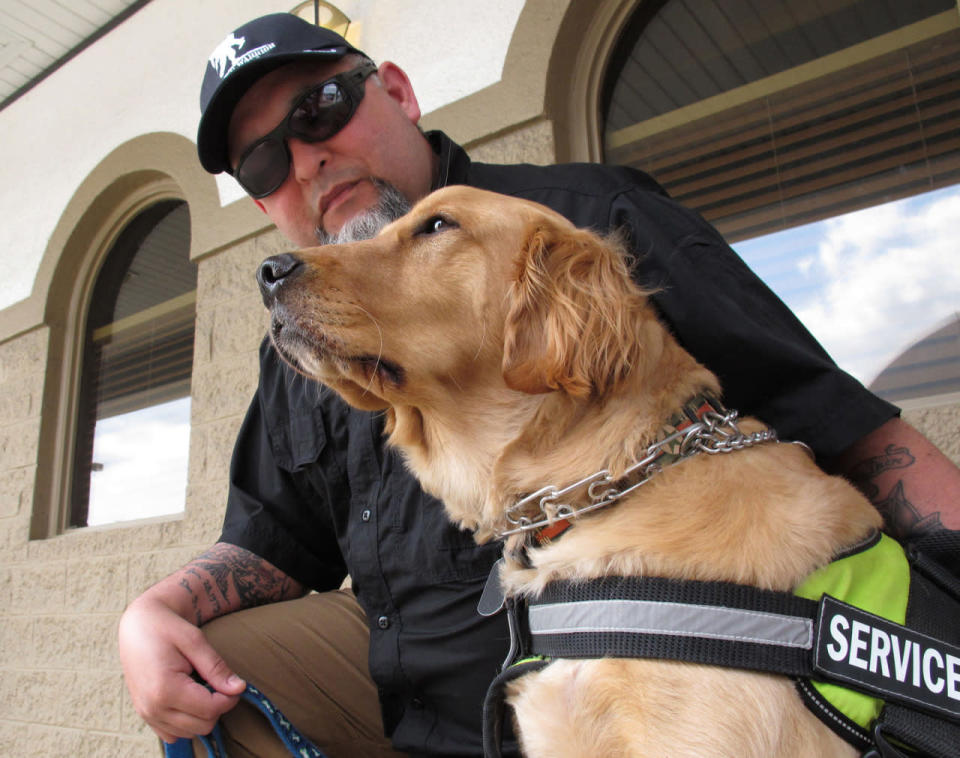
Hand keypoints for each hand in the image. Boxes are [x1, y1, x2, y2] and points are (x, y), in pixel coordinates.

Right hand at [118, 595, 245, 742]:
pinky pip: (173, 733)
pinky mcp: (145, 715)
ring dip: (202, 714)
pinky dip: (187, 721)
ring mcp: (146, 714)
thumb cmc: (166, 627)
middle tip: (215, 681)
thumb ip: (216, 667)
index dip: (230, 697)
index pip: (210, 709)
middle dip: (217, 705)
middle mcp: (152, 708)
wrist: (137, 625)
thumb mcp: (195, 640)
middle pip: (203, 725)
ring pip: (190, 732)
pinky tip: (188, 698)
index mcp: (165, 689)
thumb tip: (239, 688)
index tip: (234, 682)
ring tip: (199, 686)